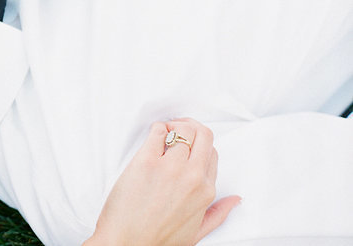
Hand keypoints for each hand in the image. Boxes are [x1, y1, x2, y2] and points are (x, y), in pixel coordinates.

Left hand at [83, 119, 240, 245]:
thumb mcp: (196, 231)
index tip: (187, 142)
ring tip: (163, 133)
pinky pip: (158, 130)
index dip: (199, 144)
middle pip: (202, 135)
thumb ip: (218, 213)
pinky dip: (157, 128)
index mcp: (206, 192)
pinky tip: (153, 135)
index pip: (212, 153)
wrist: (127, 244)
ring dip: (173, 126)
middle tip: (177, 129)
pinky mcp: (146, 161)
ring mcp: (170, 167)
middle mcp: (193, 177)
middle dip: (191, 127)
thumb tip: (235, 199)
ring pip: (182, 129)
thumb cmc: (157, 239)